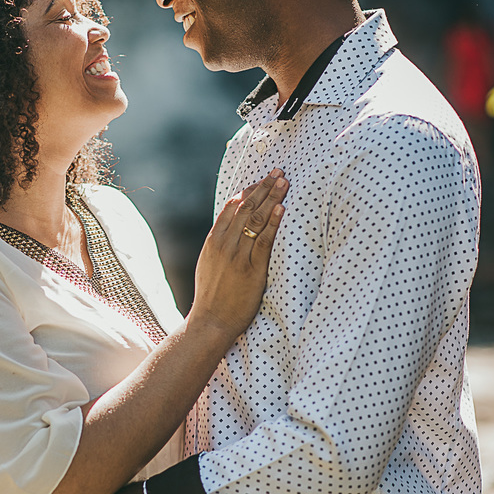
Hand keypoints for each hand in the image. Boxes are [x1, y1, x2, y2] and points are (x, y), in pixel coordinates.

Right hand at [189, 169, 286, 340]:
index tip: (262, 179)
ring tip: (284, 183)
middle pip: (245, 208)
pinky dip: (272, 223)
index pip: (231, 206)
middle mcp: (224, 244)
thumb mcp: (209, 263)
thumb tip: (233, 228)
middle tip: (278, 172)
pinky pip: (263, 241)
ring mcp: (237, 256)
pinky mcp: (251, 270)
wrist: (210, 321)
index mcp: (213, 240)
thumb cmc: (212, 294)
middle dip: (263, 187)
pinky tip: (281, 208)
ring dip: (271, 198)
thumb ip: (220, 243)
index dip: (248, 190)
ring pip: (255, 220)